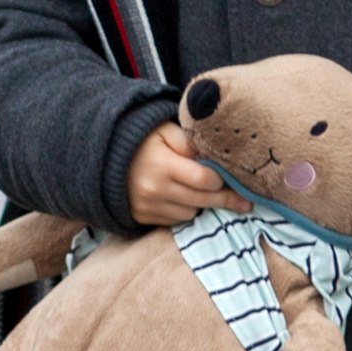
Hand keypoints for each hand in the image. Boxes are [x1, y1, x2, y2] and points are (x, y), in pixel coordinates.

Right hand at [126, 122, 242, 228]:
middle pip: (203, 200)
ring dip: (201, 204)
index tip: (234, 179)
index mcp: (163, 165)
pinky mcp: (144, 217)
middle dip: (226, 199)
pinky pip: (176, 220)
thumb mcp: (165, 130)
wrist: (105, 157)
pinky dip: (185, 210)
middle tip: (246, 202)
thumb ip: (190, 141)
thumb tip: (213, 157)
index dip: (222, 179)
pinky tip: (185, 198)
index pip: (204, 179)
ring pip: (191, 212)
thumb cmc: (143, 140)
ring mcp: (149, 206)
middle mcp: (155, 189)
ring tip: (204, 192)